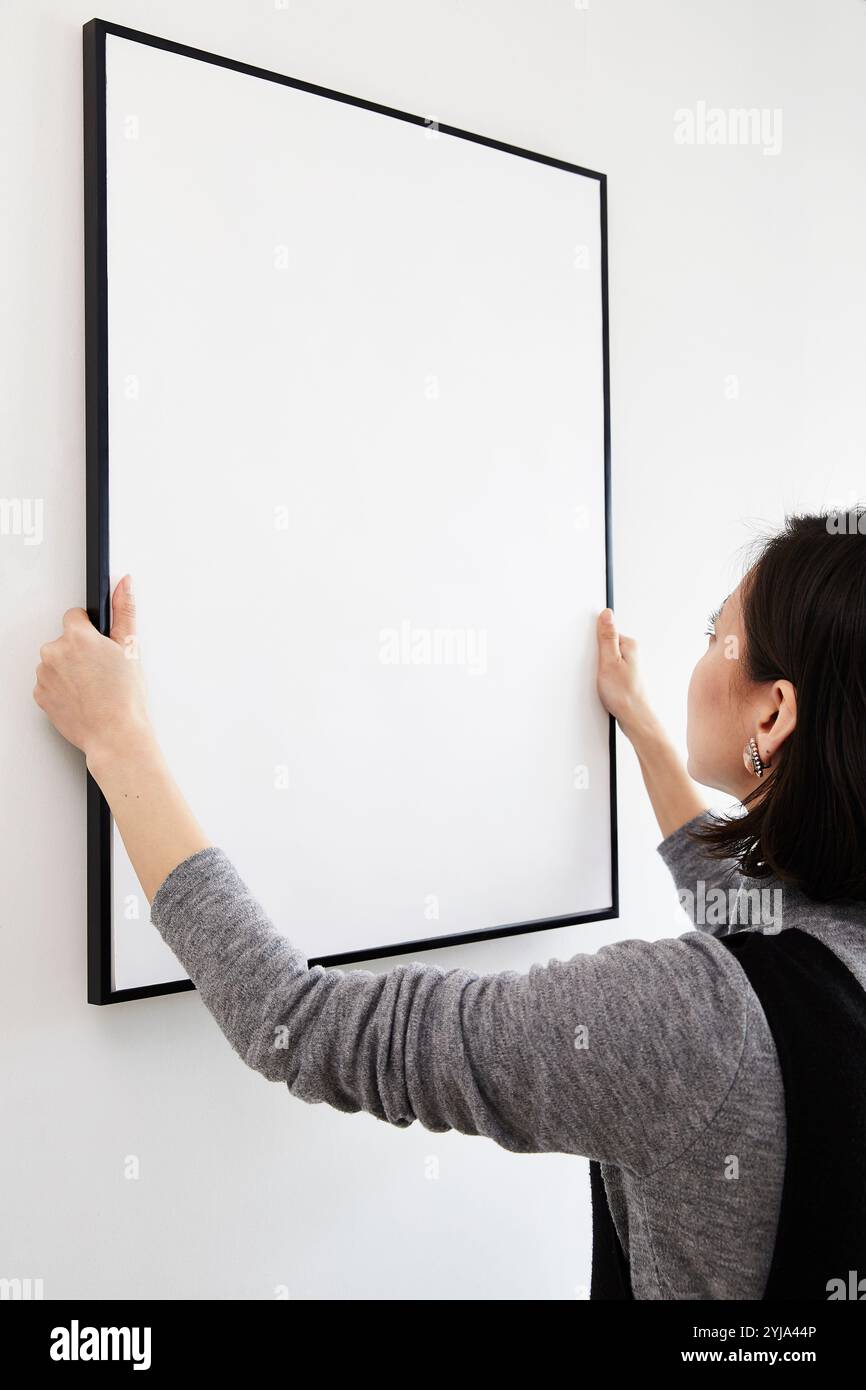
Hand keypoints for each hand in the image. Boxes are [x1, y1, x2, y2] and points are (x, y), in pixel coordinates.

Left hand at [34, 576, 152, 764]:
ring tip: (94, 687)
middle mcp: (54, 653)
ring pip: (56, 662)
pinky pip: (49, 683)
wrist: (114, 736)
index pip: (74, 616)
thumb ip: (124, 609)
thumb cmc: (125, 697)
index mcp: (77, 637)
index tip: (100, 646)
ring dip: (70, 670)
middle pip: (64, 641)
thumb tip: (123, 583)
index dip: (90, 631)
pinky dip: (62, 688)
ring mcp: (44, 675)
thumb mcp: (130, 648)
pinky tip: (82, 697)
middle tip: (102, 671)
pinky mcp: (40, 695)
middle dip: (80, 652)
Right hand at [595, 608, 656, 741]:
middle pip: (605, 646)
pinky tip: (604, 687)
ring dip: (599, 669)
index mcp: (629, 645)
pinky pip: (607, 670)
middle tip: (599, 671)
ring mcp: (627, 666)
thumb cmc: (624, 694)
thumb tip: (607, 614)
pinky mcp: (623, 677)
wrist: (634, 718)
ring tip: (602, 682)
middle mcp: (631, 654)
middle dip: (596, 657)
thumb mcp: (609, 661)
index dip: (594, 643)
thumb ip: (607, 637)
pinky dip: (602, 677)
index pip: (606, 632)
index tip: (594, 656)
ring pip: (605, 660)